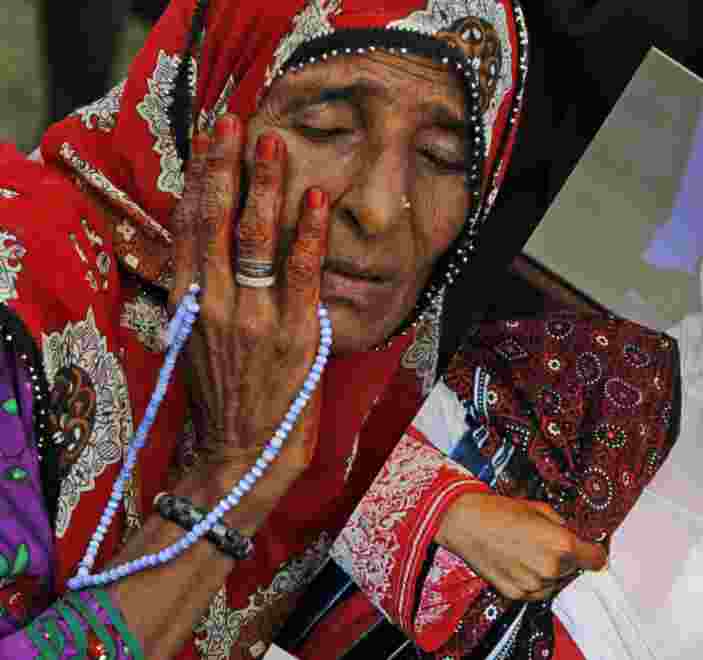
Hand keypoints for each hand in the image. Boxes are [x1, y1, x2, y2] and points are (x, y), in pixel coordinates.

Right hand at [168, 114, 328, 508]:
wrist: (240, 456)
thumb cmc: (223, 398)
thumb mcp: (195, 341)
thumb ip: (204, 293)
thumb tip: (212, 247)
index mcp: (187, 303)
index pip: (189, 226)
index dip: (200, 177)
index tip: (209, 138)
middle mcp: (214, 303)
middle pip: (216, 220)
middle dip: (226, 165)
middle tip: (236, 120)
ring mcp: (254, 318)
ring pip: (256, 238)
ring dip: (265, 186)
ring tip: (274, 143)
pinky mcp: (294, 335)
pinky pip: (302, 273)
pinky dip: (308, 233)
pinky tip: (317, 199)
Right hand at [435, 492, 607, 600]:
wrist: (466, 523)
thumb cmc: (502, 511)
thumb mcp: (540, 509)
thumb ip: (563, 526)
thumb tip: (576, 536)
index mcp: (562, 545)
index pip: (596, 559)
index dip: (594, 552)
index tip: (590, 549)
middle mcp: (551, 569)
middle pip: (575, 570)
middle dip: (568, 559)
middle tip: (548, 543)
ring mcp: (533, 586)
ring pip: (556, 583)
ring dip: (551, 571)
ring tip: (529, 552)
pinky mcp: (516, 595)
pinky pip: (537, 591)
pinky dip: (533, 581)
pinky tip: (519, 562)